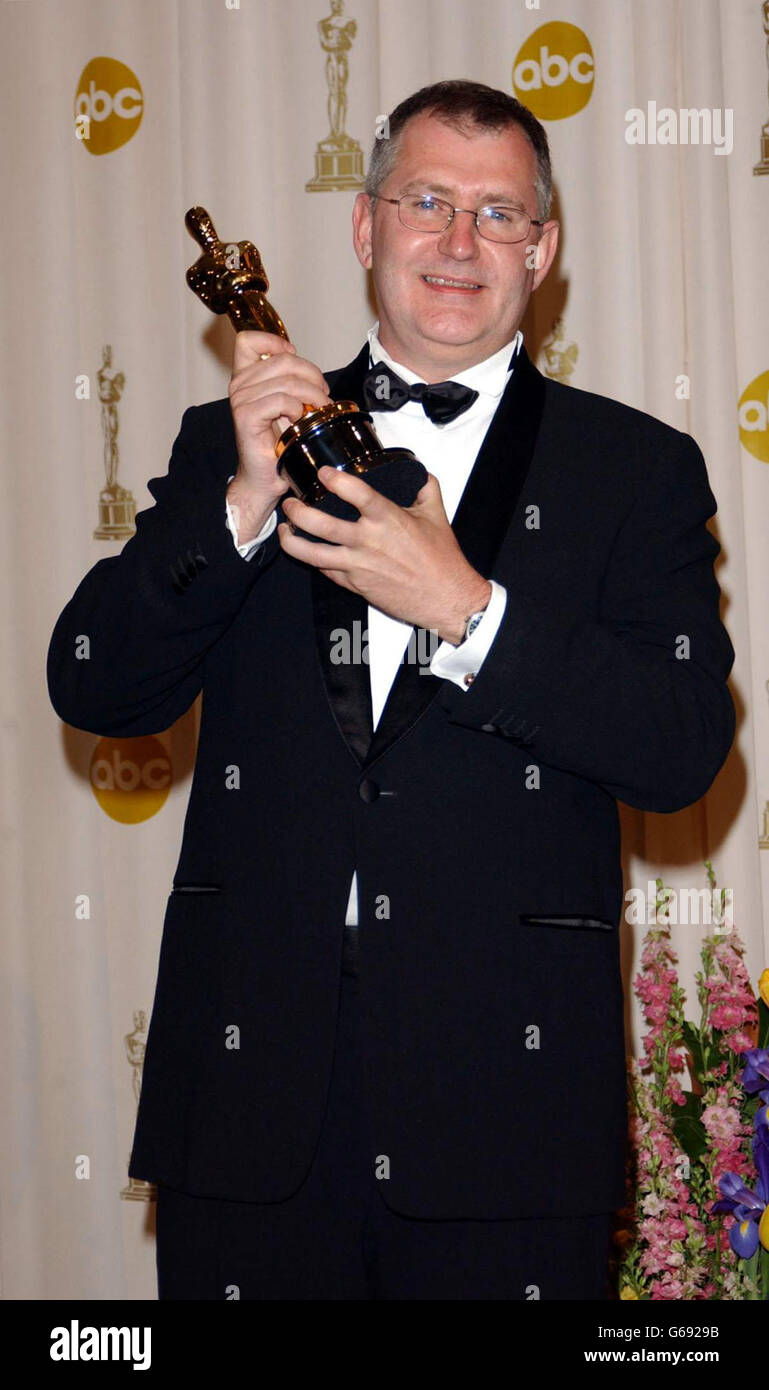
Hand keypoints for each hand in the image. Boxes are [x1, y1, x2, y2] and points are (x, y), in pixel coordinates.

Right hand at [227, 331, 331, 540]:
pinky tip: (301, 421)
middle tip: (322, 396)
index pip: (249, 340)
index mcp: (245, 377)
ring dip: (311, 395)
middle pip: (282, 360)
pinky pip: (281, 401)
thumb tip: (311, 370)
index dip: (275, 342)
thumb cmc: (276, 443)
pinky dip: (298, 410)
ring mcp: (241, 401)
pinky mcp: (247, 417)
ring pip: (287, 381)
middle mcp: (239, 385)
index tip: (294, 358)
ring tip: (318, 410)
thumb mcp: (284, 405)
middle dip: (311, 375)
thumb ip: (289, 382)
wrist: (264, 478)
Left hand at [278, 468, 491, 644]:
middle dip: (298, 510)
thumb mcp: (436, 514)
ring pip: (313, 553)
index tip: (324, 472)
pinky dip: (312, 560)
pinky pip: (325, 571)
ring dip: (292, 539)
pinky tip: (305, 550)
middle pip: (321, 524)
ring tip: (285, 528)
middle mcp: (368, 542)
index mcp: (388, 519)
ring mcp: (358, 566)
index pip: (356, 493)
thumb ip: (424, 486)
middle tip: (290, 502)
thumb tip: (416, 471)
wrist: (445, 598)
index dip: (336, 479)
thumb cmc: (441, 559)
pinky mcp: (355, 585)